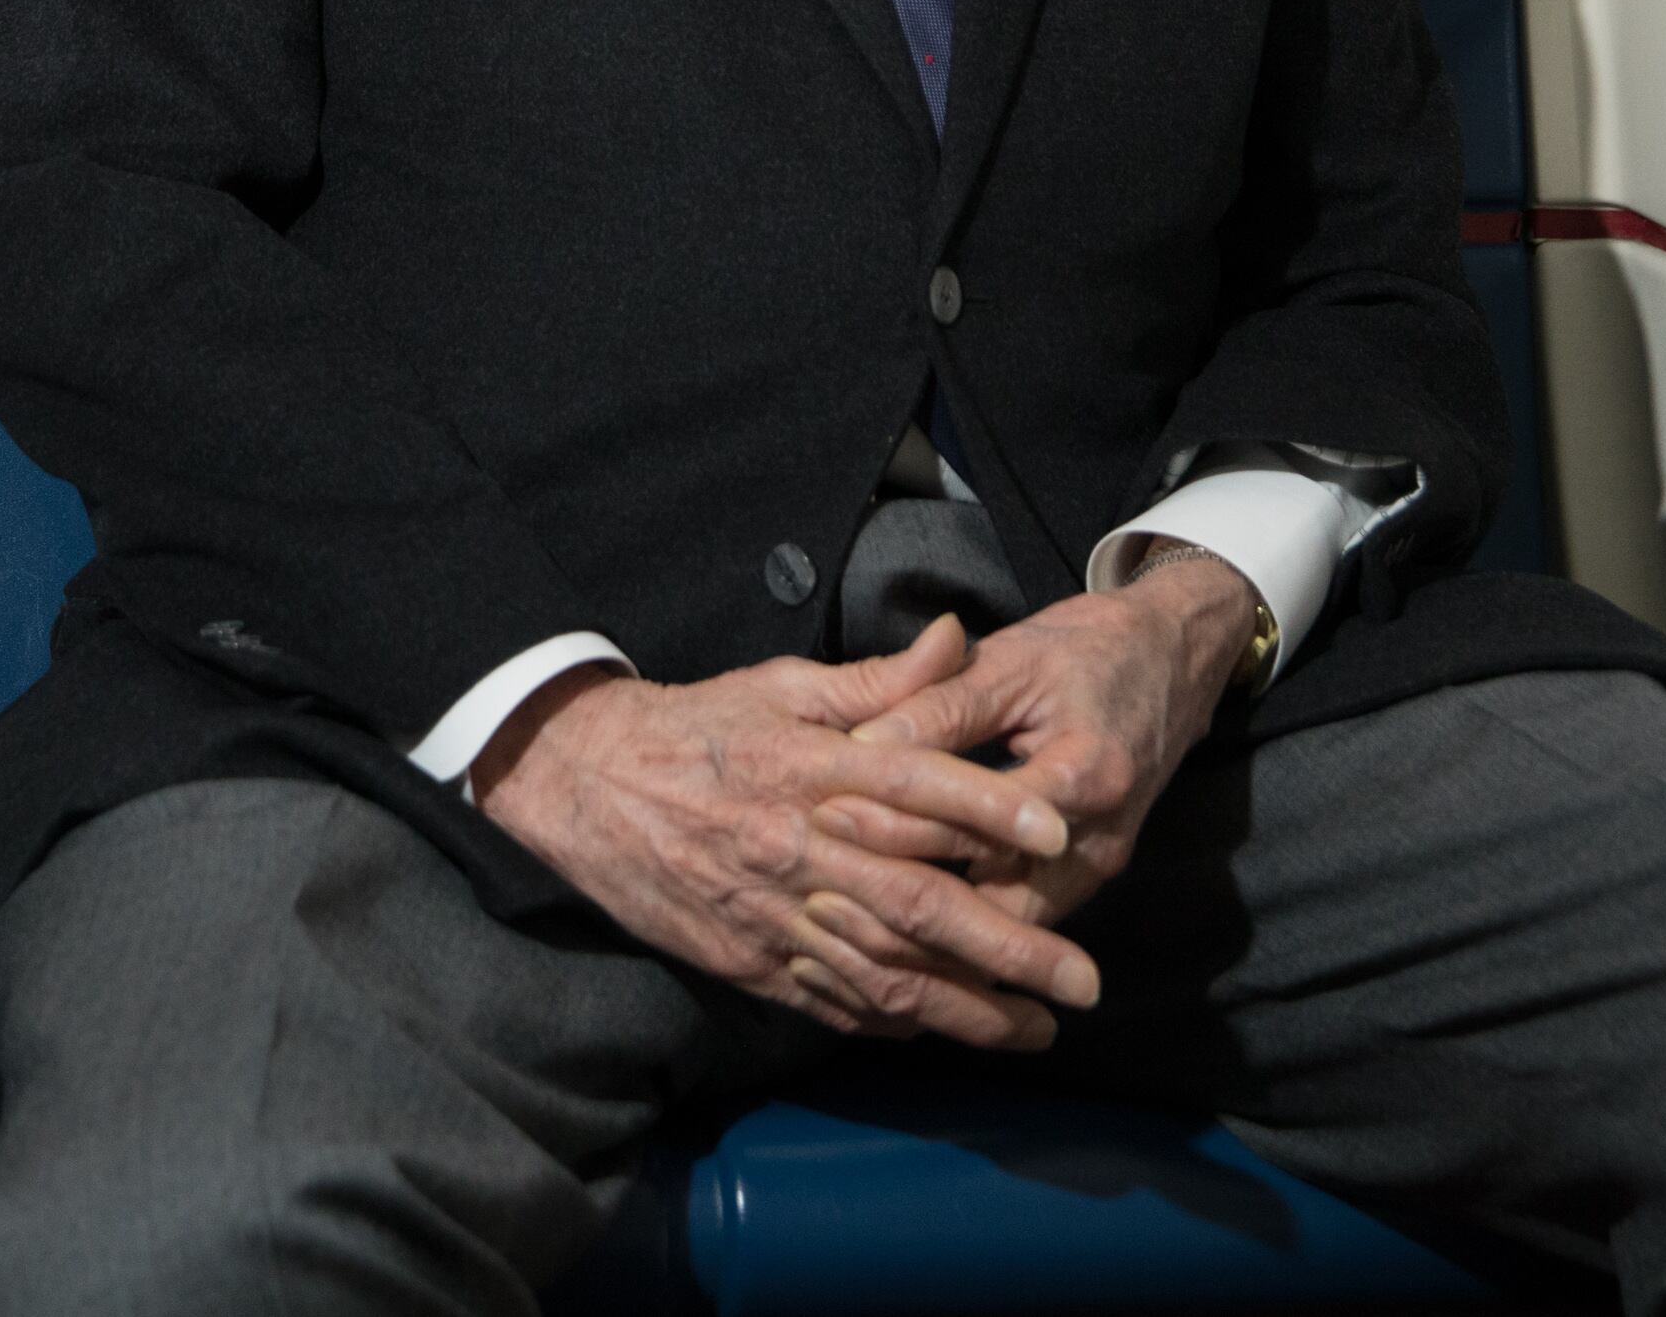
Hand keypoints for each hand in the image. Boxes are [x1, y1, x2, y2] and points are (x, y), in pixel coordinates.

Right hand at [469, 619, 1101, 1050]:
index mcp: (811, 769)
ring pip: (884, 973)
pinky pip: (833, 999)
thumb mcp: (783, 685)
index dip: (990, 810)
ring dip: (968, 1008)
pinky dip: (894, 1021)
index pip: (915, 788)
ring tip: (1036, 1028)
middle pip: (918, 906)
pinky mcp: (749, 959)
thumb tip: (958, 636)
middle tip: (1082, 980)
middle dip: (1010, 948)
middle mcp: (799, 847)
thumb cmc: (696, 726)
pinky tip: (945, 1029)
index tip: (1059, 832)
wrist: (583, 783)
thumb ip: (880, 679)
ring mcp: (774, 914)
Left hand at [850, 556, 1257, 934]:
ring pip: (1009, 927)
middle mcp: (1098, 839)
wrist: (1176, 658)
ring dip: (938, 927)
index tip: (825, 815)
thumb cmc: (1090, 650)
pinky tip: (908, 915)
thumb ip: (939, 706)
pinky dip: (970, 922)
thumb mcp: (1011, 661)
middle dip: (911, 901)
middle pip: (995, 902)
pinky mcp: (1091, 874)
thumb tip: (860, 744)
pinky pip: (1024, 915)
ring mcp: (1099, 865)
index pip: (976, 824)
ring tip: (854, 914)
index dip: (896, 825)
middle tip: (827, 888)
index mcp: (1083, 777)